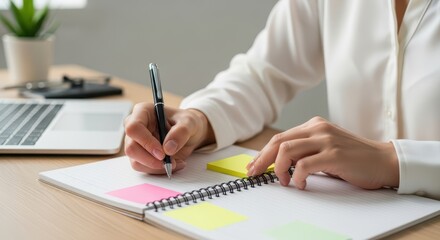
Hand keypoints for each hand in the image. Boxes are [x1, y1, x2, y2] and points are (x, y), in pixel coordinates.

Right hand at [124, 102, 214, 173]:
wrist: (189, 133)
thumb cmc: (186, 122)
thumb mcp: (190, 122)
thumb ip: (181, 132)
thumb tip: (168, 148)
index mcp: (143, 112)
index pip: (134, 128)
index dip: (146, 142)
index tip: (162, 153)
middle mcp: (135, 127)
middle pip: (131, 148)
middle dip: (150, 160)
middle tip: (169, 163)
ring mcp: (136, 143)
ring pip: (136, 161)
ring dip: (157, 167)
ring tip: (177, 162)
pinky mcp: (140, 156)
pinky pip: (144, 168)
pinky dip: (159, 170)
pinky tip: (175, 163)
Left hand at [246, 117, 398, 189]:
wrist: (383, 160)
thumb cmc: (353, 158)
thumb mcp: (325, 148)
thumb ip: (305, 151)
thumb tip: (278, 164)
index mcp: (313, 125)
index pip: (280, 138)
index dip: (263, 153)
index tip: (253, 166)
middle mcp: (317, 128)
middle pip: (278, 142)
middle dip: (262, 160)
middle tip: (255, 174)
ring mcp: (326, 140)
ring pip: (287, 150)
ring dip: (279, 169)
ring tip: (284, 181)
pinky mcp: (334, 154)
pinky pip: (304, 165)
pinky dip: (296, 177)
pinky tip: (300, 184)